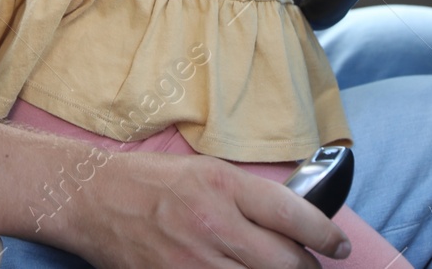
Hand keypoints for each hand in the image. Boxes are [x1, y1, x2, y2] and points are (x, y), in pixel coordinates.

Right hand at [0, 109, 348, 268]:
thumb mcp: (207, 171)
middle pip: (285, 263)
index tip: (340, 248)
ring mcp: (193, 261)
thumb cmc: (152, 182)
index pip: (295, 216)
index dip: (326, 238)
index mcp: (225, 187)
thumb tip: (297, 223)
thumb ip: (250, 196)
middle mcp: (214, 225)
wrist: (92, 196)